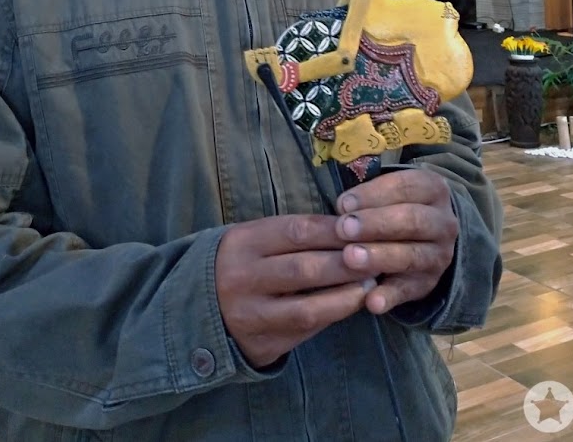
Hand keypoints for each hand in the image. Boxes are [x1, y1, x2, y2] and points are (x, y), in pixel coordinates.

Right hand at [215, 214, 374, 367]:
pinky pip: (304, 331)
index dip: (333, 230)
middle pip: (305, 269)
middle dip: (346, 264)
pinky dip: (331, 317)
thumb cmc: (240, 264)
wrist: (196, 309)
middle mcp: (244, 278)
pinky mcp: (261, 344)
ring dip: (345, 297)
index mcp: (244, 243)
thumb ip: (292, 235)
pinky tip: (350, 306)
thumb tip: (347, 232)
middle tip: (377, 258)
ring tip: (370, 286)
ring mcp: (251, 315)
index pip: (297, 231)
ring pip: (308, 308)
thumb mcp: (255, 239)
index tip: (364, 228)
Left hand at [334, 169, 456, 314]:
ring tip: (350, 258)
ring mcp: (439, 255)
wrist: (427, 237)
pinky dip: (390, 297)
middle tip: (343, 228)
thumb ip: (368, 195)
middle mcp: (442, 222)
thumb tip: (342, 206)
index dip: (373, 194)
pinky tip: (371, 302)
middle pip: (411, 220)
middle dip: (375, 224)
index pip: (405, 187)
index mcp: (432, 189)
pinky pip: (409, 291)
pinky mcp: (428, 284)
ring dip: (379, 257)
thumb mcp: (390, 191)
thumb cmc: (394, 206)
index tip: (342, 204)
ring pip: (411, 255)